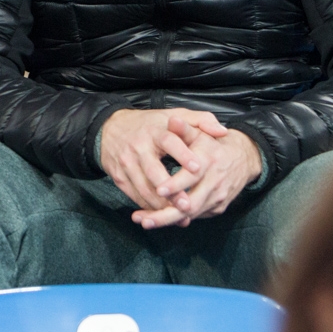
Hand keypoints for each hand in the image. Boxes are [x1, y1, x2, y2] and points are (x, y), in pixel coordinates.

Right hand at [98, 108, 224, 212]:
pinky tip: (163, 214)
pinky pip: (135, 195)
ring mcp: (127, 163)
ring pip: (144, 188)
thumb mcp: (174, 116)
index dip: (183, 155)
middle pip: (153, 172)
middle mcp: (138, 147)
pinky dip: (149, 207)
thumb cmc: (149, 125)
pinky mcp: (119, 176)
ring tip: (180, 216)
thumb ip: (200, 121)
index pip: (169, 142)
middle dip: (171, 191)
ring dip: (161, 204)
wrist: (109, 129)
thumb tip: (222, 131)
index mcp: (154, 131)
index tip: (197, 169)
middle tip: (188, 205)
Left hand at [133, 129, 262, 228]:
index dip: (176, 184)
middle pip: (190, 205)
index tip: (158, 189)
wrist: (243, 158)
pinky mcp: (217, 208)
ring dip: (166, 220)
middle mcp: (214, 183)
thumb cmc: (213, 144)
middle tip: (142, 220)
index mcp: (209, 162)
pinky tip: (157, 220)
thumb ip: (185, 128)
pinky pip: (196, 217)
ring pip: (191, 215)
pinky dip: (177, 219)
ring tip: (144, 222)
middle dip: (165, 214)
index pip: (192, 176)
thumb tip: (172, 121)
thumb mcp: (200, 133)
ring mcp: (217, 198)